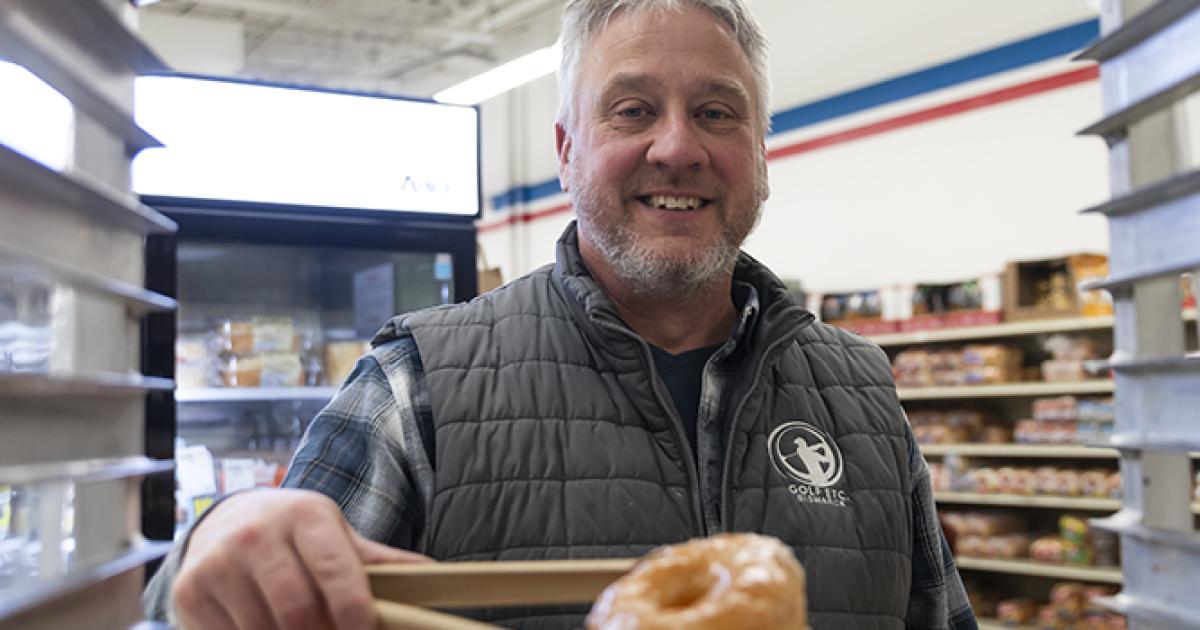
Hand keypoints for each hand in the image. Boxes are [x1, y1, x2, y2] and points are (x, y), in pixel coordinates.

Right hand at [172, 488, 431, 629]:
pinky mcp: (189, 590)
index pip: (336, 572)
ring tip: (303, 629)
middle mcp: (257, 533)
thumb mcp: (337, 537)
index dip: (354, 612)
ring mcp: (218, 562)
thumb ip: (380, 562)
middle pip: (298, 612)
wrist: (227, 521)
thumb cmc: (297, 535)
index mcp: (306, 516)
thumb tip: (436, 573)